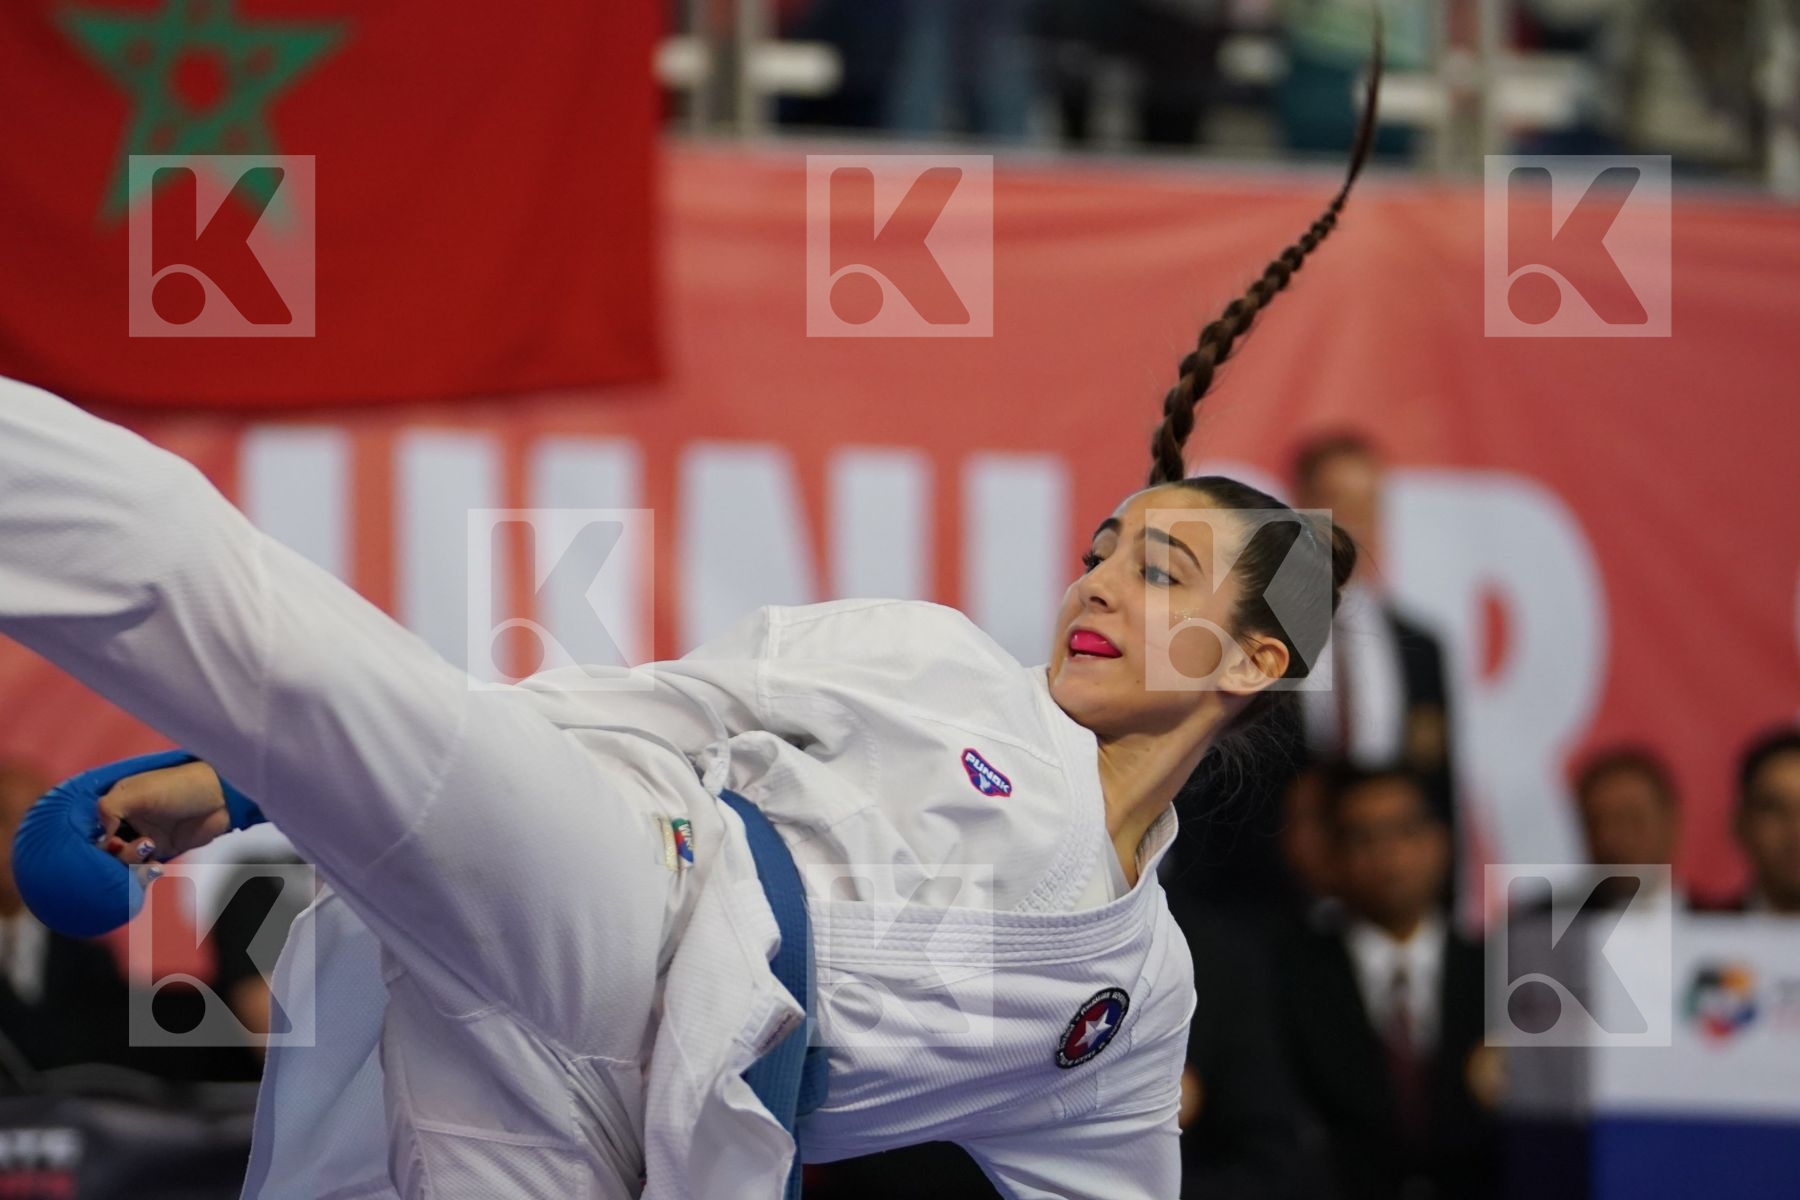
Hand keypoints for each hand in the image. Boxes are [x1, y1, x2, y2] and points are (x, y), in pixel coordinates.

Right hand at [98, 761, 230, 862]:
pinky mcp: (163, 850)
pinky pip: (144, 869)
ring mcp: (144, 836)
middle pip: (106, 849)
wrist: (223, 797)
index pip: (93, 828)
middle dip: (117, 853)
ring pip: (123, 862)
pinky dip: (146, 872)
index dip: (97, 840)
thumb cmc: (180, 787)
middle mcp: (127, 820)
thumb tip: (101, 836)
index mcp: (117, 802)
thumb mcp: (138, 792)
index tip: (112, 841)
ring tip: (151, 848)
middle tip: (140, 844)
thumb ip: (109, 808)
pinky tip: (157, 866)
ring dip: (132, 863)